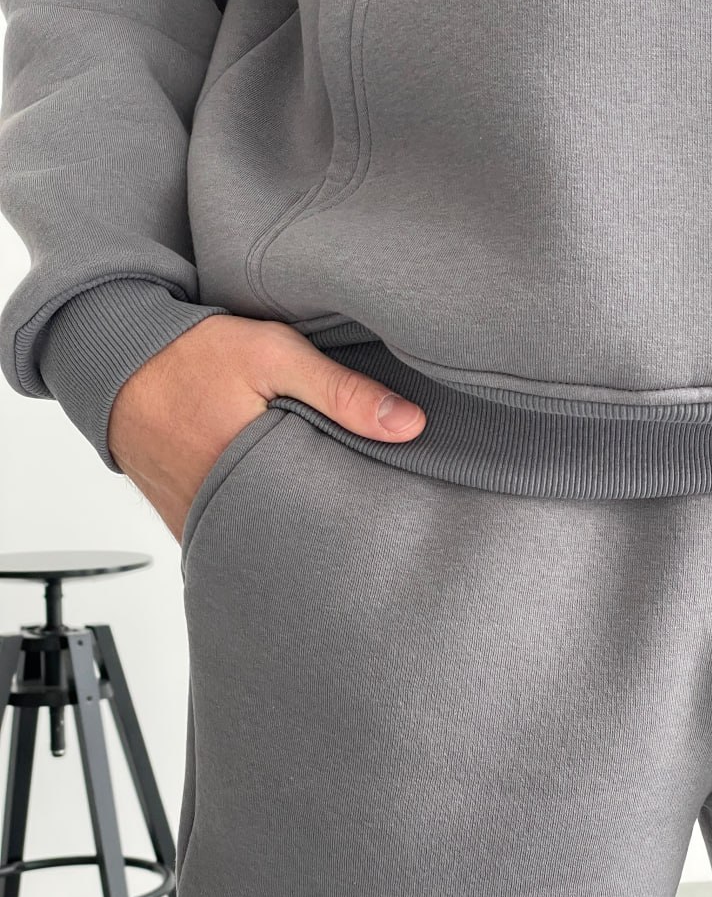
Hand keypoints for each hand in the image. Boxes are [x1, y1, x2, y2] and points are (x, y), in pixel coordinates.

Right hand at [106, 314, 426, 544]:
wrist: (116, 362)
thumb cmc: (190, 355)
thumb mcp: (273, 354)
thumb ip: (341, 390)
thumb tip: (410, 425)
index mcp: (250, 473)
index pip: (325, 517)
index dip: (360, 512)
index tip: (387, 501)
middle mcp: (221, 510)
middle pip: (299, 537)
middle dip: (332, 525)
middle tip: (364, 513)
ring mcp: (201, 523)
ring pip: (267, 542)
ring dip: (295, 526)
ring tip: (321, 506)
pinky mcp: (188, 526)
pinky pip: (235, 537)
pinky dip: (261, 524)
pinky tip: (282, 504)